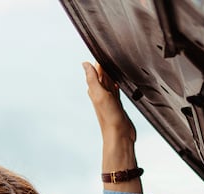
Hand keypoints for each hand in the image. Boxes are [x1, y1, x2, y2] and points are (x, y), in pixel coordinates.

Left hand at [84, 61, 141, 191]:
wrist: (119, 136)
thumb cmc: (109, 117)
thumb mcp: (99, 95)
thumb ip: (92, 79)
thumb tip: (84, 63)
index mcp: (95, 90)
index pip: (95, 71)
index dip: (98, 60)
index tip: (101, 47)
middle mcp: (101, 94)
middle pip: (102, 75)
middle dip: (104, 65)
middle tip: (110, 51)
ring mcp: (109, 99)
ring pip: (108, 82)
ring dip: (110, 73)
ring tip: (113, 62)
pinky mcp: (117, 104)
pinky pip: (115, 90)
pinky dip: (115, 83)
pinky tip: (117, 80)